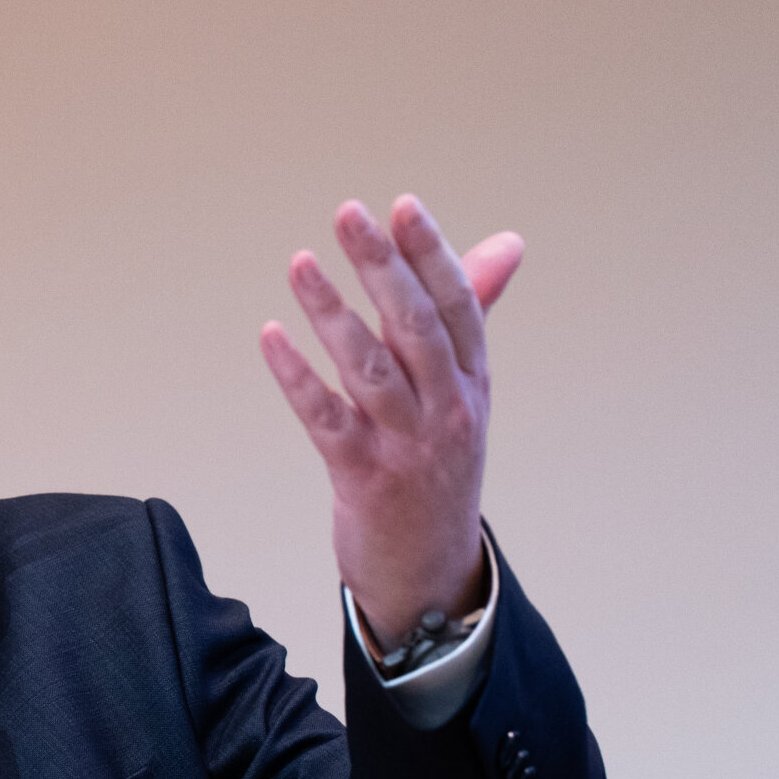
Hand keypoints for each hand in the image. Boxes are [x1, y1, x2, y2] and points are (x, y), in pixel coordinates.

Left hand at [259, 195, 522, 647]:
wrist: (430, 573)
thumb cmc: (440, 465)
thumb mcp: (464, 392)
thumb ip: (470, 314)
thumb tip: (506, 241)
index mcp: (473, 383)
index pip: (458, 306)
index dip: (433, 254)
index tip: (403, 205)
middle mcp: (449, 410)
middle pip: (417, 327)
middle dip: (383, 267)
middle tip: (349, 214)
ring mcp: (409, 446)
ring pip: (371, 368)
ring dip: (334, 313)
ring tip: (300, 264)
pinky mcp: (364, 479)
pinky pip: (327, 420)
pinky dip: (297, 377)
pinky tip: (272, 338)